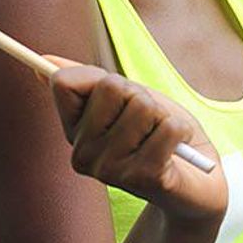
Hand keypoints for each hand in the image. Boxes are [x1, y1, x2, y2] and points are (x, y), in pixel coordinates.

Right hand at [43, 56, 226, 224]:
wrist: (196, 183)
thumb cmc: (156, 133)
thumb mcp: (123, 99)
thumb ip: (87, 81)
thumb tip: (46, 60)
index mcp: (73, 133)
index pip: (64, 82)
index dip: (99, 78)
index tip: (118, 97)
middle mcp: (83, 155)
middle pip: (110, 87)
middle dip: (138, 94)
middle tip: (146, 121)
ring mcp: (109, 170)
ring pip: (143, 106)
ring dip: (163, 115)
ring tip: (161, 139)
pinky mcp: (142, 178)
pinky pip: (168, 127)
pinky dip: (181, 131)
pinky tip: (174, 152)